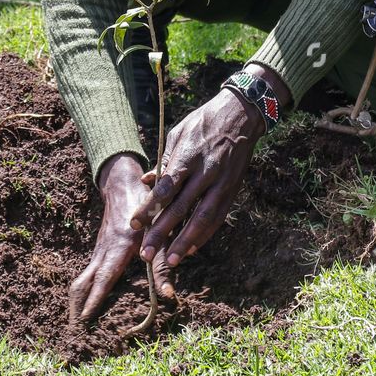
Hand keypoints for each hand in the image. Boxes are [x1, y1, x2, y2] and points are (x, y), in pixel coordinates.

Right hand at [68, 153, 172, 321]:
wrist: (123, 185)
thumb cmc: (147, 207)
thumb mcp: (160, 232)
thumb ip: (163, 263)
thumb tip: (168, 294)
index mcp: (119, 247)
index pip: (104, 278)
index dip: (95, 299)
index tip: (84, 318)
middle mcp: (104, 250)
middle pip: (84, 282)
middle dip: (78, 306)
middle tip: (73, 329)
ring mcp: (98, 250)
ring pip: (83, 278)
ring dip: (77, 300)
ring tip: (76, 322)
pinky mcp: (99, 250)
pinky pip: (87, 273)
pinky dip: (82, 290)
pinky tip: (83, 303)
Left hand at [132, 66, 288, 273]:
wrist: (241, 115)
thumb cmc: (203, 122)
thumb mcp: (178, 134)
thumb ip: (163, 161)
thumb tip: (146, 182)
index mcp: (188, 156)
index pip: (166, 188)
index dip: (150, 208)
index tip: (135, 224)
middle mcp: (205, 172)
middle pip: (181, 208)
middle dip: (162, 232)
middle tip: (146, 253)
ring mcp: (221, 182)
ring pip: (202, 218)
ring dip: (185, 242)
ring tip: (171, 261)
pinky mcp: (232, 189)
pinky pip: (218, 216)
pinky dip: (205, 234)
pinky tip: (192, 248)